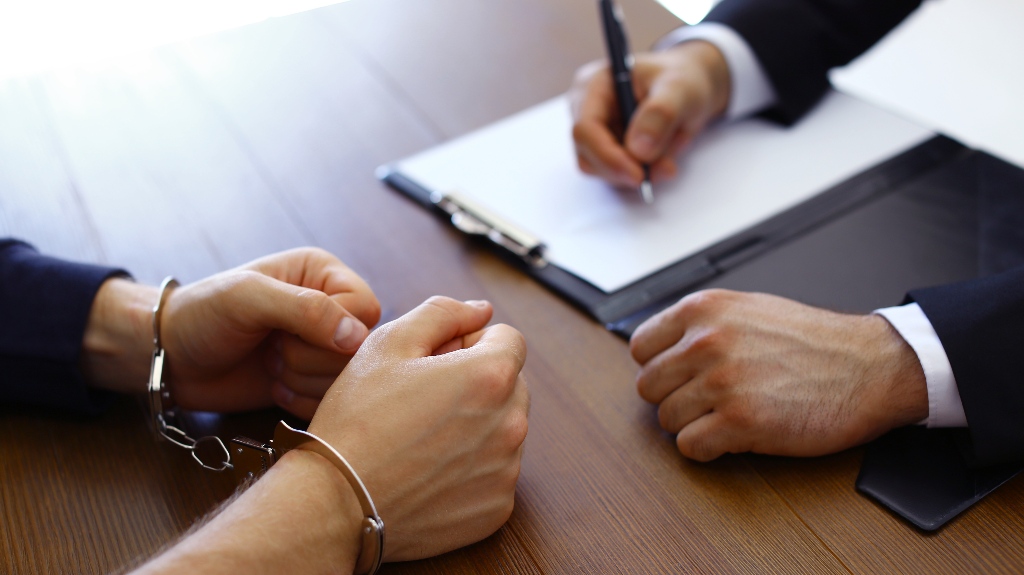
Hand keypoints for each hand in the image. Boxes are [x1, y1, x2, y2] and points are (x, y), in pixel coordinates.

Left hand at [161, 248, 379, 418]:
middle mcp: (331, 310)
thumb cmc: (203, 314)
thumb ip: (305, 310)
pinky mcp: (312, 383)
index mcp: (324, 275)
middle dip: (310, 358)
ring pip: (346, 380)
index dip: (336, 329)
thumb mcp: (249, 298)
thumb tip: (356, 338)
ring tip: (269, 363)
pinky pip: (330, 402)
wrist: (170, 357)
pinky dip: (299, 401)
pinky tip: (272, 384)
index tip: (288, 331)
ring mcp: (322, 349)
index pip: (366, 309)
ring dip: (302, 380)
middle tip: (272, 348)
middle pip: (359, 350)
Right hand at [310, 296, 528, 560]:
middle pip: (511, 385)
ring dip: (477, 426)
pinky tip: (431, 470)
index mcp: (490, 377)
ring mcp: (506, 471)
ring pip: (504, 430)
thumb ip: (443, 314)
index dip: (472, 342)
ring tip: (424, 438)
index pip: (510, 340)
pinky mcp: (496, 508)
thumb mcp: (388, 344)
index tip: (438, 361)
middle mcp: (510, 424)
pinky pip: (496, 473)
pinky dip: (472, 469)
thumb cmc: (357, 420)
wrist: (336, 501)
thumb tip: (481, 310)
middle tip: (426, 399)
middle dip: (478, 383)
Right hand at [569, 40, 729, 188]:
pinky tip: (663, 158)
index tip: (638, 175)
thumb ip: (661, 114)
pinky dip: (644, 172)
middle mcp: (586, 111)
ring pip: (603, 170)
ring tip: (670, 158)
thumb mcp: (681, 88)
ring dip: (638, 172)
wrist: (689, 90)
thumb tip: (639, 150)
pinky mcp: (608, 151)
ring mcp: (595, 134)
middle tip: (664, 170)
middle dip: (625, 169)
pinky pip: (619, 175)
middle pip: (588, 155)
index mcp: (593, 86)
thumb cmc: (682, 80)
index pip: (584, 129)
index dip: (607, 156)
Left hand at [630, 289, 927, 460]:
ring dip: (692, 425)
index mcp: (705, 309)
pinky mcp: (740, 422)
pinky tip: (732, 437)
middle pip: (649, 386)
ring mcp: (721, 382)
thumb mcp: (749, 310)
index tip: (678, 377)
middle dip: (674, 398)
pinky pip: (690, 447)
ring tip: (726, 417)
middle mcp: (707, 341)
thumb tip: (662, 349)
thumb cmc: (815, 342)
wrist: (871, 366)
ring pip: (666, 419)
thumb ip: (703, 325)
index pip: (641, 346)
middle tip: (705, 402)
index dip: (659, 367)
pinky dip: (707, 449)